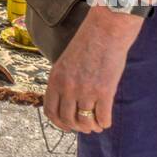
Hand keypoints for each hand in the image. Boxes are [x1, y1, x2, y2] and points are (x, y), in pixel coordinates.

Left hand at [42, 6, 141, 134]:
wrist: (106, 29)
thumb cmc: (88, 43)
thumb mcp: (66, 61)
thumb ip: (64, 81)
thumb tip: (68, 102)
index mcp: (55, 78)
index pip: (50, 111)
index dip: (59, 123)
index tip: (67, 126)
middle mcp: (68, 87)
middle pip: (68, 120)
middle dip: (77, 127)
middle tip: (86, 125)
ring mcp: (85, 90)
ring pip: (85, 122)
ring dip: (91, 127)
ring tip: (96, 124)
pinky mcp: (104, 91)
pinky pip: (102, 117)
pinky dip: (104, 123)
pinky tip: (106, 120)